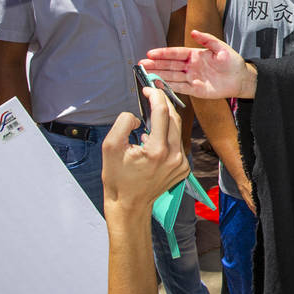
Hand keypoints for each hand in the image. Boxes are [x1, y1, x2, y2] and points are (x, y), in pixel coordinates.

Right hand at [101, 87, 188, 210]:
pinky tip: (154, 138)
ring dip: (165, 119)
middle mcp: (174, 156)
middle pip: (174, 118)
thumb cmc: (118, 178)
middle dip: (164, 103)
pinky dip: (167, 135)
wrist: (130, 204)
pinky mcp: (183, 168)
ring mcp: (181, 163)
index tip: (149, 89)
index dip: (156, 96)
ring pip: (178, 130)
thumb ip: (123, 123)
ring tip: (151, 114)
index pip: (162, 113)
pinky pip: (177, 143)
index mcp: (157, 151)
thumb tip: (137, 115)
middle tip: (153, 94)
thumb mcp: (110, 147)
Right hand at [141, 30, 255, 99]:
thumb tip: (194, 31)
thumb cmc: (232, 62)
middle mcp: (191, 66)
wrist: (241, 79)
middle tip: (141, 64)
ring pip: (172, 77)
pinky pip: (180, 88)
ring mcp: (192, 78)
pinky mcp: (195, 90)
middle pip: (170, 65)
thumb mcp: (221, 48)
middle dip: (155, 65)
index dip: (163, 54)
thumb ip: (208, 40)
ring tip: (145, 74)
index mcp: (195, 55)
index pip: (175, 54)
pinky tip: (158, 85)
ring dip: (159, 75)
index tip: (150, 53)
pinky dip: (169, 87)